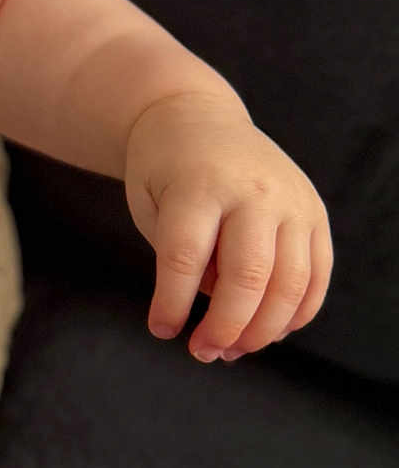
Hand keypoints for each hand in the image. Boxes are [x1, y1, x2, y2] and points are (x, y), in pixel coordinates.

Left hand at [123, 93, 332, 362]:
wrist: (194, 116)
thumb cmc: (162, 167)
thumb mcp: (150, 202)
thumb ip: (178, 253)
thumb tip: (217, 309)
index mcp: (199, 185)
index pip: (185, 257)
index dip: (172, 303)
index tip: (162, 330)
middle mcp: (252, 192)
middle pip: (247, 276)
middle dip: (225, 326)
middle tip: (203, 352)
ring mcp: (291, 202)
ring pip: (290, 283)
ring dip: (264, 329)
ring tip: (233, 349)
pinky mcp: (314, 212)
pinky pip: (317, 274)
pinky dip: (298, 311)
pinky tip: (271, 331)